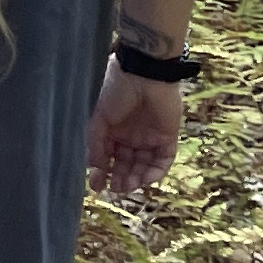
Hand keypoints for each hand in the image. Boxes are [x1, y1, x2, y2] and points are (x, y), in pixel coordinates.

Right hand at [89, 67, 183, 196]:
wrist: (143, 73)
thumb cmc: (116, 91)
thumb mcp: (99, 119)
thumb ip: (96, 144)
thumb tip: (94, 169)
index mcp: (113, 130)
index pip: (108, 157)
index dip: (102, 172)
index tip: (97, 185)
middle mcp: (131, 136)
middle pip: (126, 164)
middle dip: (120, 178)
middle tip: (115, 189)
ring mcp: (150, 137)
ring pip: (143, 166)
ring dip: (136, 179)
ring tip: (128, 186)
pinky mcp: (168, 137)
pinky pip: (163, 160)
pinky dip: (155, 173)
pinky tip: (145, 180)